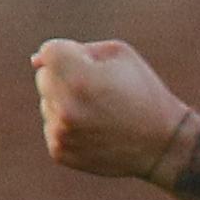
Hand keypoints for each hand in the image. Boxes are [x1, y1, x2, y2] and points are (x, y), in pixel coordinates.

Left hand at [34, 37, 191, 182]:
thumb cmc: (143, 92)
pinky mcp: (59, 151)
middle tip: (99, 93)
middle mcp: (65, 105)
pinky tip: (95, 131)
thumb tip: (36, 61)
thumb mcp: (119, 55)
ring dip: (66, 104)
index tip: (94, 69)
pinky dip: (69, 127)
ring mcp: (60, 131)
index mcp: (77, 75)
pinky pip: (52, 128)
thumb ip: (76, 49)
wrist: (163, 144)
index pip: (49, 52)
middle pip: (44, 78)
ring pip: (47, 103)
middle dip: (66, 79)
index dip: (73, 56)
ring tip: (100, 115)